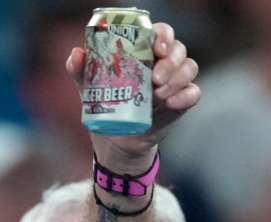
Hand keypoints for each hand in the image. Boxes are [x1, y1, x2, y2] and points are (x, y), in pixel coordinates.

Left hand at [66, 22, 199, 168]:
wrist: (115, 138)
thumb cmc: (104, 102)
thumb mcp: (88, 86)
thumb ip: (80, 69)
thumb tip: (76, 54)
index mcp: (144, 51)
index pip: (162, 33)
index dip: (164, 35)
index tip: (157, 48)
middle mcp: (163, 63)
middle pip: (179, 49)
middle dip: (170, 61)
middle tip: (155, 78)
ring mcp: (174, 82)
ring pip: (189, 67)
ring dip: (177, 79)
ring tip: (158, 94)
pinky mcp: (181, 102)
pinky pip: (193, 93)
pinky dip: (185, 96)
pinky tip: (171, 103)